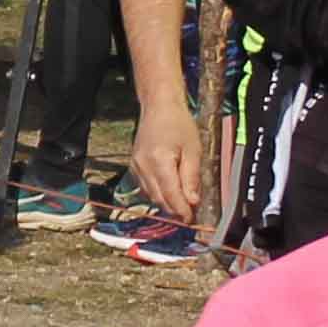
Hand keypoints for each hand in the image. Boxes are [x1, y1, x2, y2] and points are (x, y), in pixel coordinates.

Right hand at [131, 97, 206, 222]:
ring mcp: (136, 167)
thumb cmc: (179, 123)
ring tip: (182, 204)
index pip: (171, 195)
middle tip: (190, 215)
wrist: (159, 106)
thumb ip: (192, 177)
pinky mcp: (134, 166)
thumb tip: (193, 201)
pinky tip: (169, 192)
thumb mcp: (193, 150)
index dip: (182, 210)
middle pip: (160, 199)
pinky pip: (146, 187)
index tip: (192, 220)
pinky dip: (158, 193)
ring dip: (166, 203)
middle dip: (175, 209)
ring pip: (151, 196)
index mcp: (159, 161)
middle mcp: (144, 166)